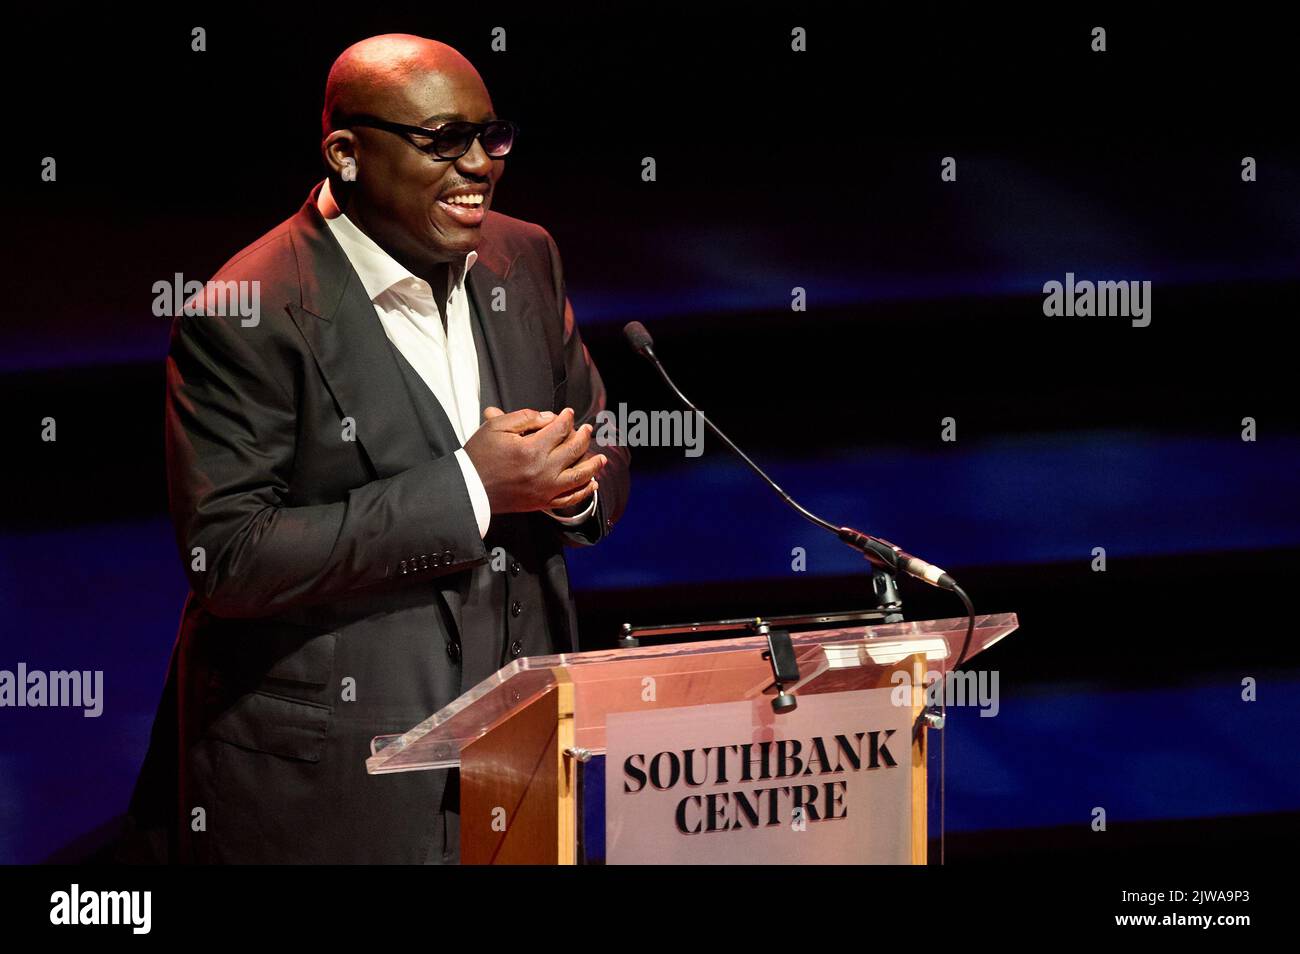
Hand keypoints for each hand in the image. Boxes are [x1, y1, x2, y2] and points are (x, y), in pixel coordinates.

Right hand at [464, 406, 607, 513]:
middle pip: (573, 449)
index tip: (569, 413)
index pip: (559, 429)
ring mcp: (544, 489)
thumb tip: (550, 417)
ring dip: (593, 465)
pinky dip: (583, 492)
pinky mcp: (541, 503)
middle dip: (583, 436)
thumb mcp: (495, 427)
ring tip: (601, 457)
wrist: (468, 489)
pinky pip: (569, 499)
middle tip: (587, 429)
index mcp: (530, 449)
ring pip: (579, 476)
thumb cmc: (479, 456)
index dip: (567, 418)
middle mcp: (542, 470)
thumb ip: (525, 418)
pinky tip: (592, 484)